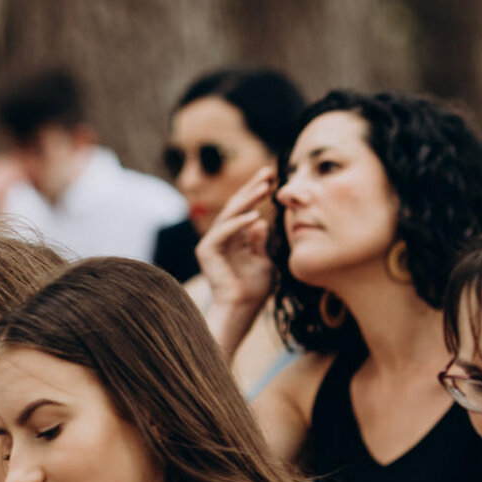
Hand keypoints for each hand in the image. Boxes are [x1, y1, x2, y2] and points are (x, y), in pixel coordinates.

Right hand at [197, 167, 279, 338]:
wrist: (242, 309)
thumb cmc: (254, 289)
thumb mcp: (264, 260)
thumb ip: (260, 242)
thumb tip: (260, 222)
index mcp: (234, 236)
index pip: (245, 207)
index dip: (258, 192)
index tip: (275, 178)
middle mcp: (221, 236)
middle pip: (237, 205)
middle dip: (253, 187)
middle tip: (269, 171)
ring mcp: (212, 242)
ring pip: (230, 214)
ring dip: (248, 199)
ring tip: (265, 187)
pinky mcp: (206, 251)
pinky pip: (224, 232)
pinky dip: (239, 223)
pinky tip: (256, 215)